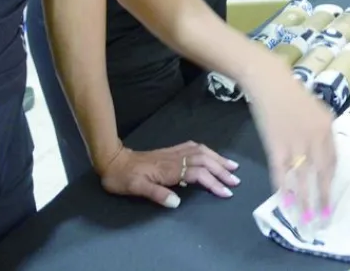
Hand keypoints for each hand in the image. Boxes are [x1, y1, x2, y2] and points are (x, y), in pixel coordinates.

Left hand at [99, 142, 240, 207]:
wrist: (113, 160)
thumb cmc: (123, 178)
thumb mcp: (136, 188)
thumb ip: (157, 194)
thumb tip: (177, 202)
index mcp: (169, 169)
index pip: (198, 174)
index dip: (213, 182)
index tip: (226, 192)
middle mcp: (176, 158)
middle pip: (205, 161)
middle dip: (222, 170)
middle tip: (236, 181)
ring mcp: (174, 152)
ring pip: (202, 152)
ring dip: (218, 159)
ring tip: (232, 166)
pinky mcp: (172, 150)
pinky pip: (195, 147)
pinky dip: (208, 151)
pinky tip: (212, 155)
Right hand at [244, 61, 337, 226]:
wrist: (269, 82)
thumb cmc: (292, 95)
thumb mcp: (317, 110)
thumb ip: (322, 132)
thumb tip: (324, 154)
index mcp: (327, 128)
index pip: (332, 161)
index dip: (330, 182)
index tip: (329, 198)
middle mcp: (315, 137)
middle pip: (321, 173)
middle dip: (322, 197)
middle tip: (323, 218)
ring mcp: (295, 142)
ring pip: (302, 177)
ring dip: (304, 200)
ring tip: (306, 219)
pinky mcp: (275, 145)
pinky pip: (281, 172)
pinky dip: (284, 189)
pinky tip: (285, 202)